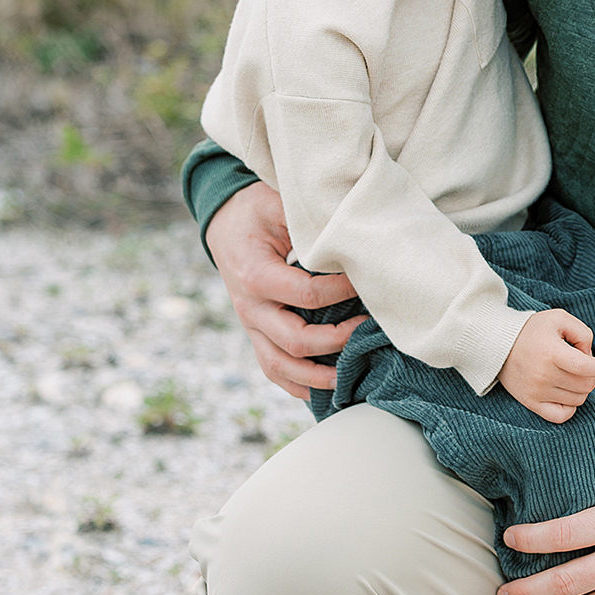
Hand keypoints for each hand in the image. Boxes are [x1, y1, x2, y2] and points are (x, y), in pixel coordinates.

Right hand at [205, 182, 359, 396]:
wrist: (225, 222)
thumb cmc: (258, 211)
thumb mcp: (279, 204)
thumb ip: (309, 223)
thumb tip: (350, 238)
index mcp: (255, 275)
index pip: (306, 296)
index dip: (341, 293)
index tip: (364, 283)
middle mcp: (250, 308)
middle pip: (295, 340)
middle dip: (337, 340)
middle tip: (368, 328)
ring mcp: (251, 326)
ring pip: (281, 366)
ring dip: (317, 377)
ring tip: (350, 376)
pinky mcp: (256, 334)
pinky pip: (273, 369)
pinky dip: (298, 385)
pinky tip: (326, 390)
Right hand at [497, 308, 594, 422]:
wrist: (497, 344)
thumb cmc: (532, 329)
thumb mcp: (559, 318)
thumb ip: (582, 333)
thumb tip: (591, 357)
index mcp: (551, 353)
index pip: (585, 367)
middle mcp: (544, 375)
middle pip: (585, 385)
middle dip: (592, 374)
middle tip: (581, 363)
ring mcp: (537, 392)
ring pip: (578, 400)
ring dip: (582, 388)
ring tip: (571, 374)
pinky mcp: (531, 403)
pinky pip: (561, 416)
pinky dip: (571, 407)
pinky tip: (568, 393)